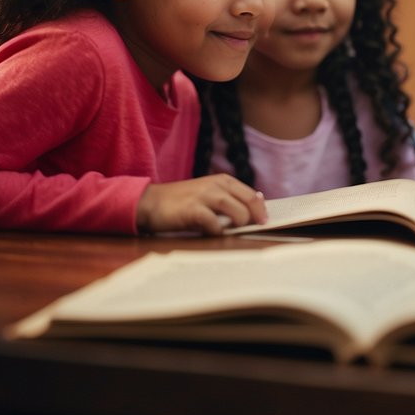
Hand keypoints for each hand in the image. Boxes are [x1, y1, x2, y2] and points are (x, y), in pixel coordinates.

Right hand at [137, 174, 267, 234]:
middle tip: (253, 229)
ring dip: (238, 224)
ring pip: (237, 212)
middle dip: (255, 218)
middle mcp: (216, 185)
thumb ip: (229, 198)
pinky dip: (217, 232)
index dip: (261, 209)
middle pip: (249, 202)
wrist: (149, 202)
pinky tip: (211, 234)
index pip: (252, 195)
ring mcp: (204, 196)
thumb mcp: (208, 193)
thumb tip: (256, 207)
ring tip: (231, 231)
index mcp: (223, 181)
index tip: (265, 221)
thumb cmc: (181, 202)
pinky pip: (215, 224)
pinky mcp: (192, 210)